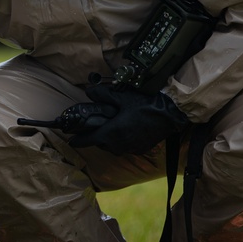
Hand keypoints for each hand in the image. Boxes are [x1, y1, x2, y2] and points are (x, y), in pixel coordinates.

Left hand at [68, 84, 188, 154]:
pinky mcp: (140, 149)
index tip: (70, 140)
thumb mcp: (122, 97)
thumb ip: (103, 95)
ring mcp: (131, 149)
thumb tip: (88, 92)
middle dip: (95, 136)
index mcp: (112, 133)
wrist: (172, 114)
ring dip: (108, 139)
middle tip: (94, 126)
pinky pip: (125, 147)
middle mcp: (119, 145)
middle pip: (100, 143)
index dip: (77, 140)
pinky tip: (125, 130)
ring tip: (110, 127)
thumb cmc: (147, 104)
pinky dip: (121, 140)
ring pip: (113, 147)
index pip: (88, 140)